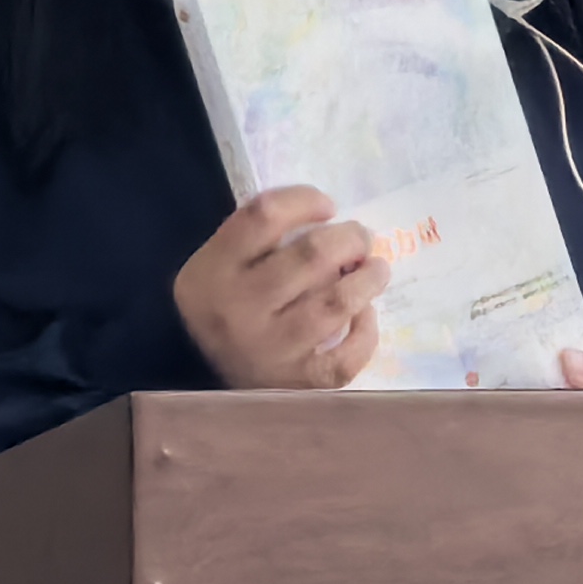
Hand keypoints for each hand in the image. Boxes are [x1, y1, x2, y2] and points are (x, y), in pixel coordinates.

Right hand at [174, 186, 386, 389]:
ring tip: (376, 269)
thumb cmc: (226, 307)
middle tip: (361, 238)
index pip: (264, 215)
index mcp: (213, 271)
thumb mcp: (220, 264)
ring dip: (368, 278)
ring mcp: (271, 350)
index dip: (304, 200)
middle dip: (350, 238)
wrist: (205, 381)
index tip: (327, 205)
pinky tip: (364, 315)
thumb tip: (330, 220)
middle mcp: (239, 311)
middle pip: (311, 255)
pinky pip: (348, 354)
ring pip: (337, 302)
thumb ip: (260, 237)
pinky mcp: (300, 383)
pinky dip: (366, 331)